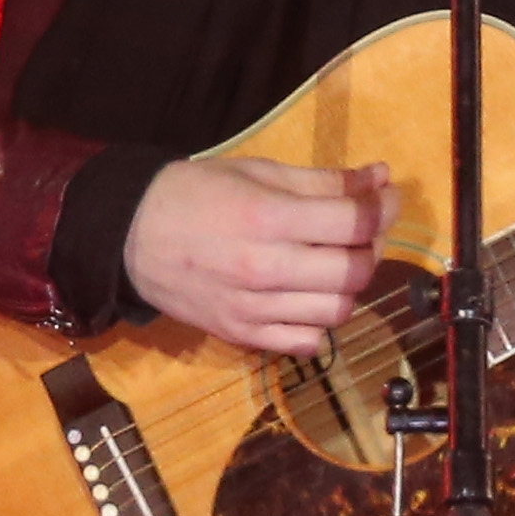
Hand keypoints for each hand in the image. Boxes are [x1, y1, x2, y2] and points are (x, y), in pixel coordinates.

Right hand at [122, 157, 398, 353]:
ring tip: (335, 263)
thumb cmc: (194, 194)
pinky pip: (305, 343)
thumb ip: (323, 180)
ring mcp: (253, 307)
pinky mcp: (241, 334)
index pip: (353, 222)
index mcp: (268, 218)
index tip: (386, 196)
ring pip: (337, 310)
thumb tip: (380, 178)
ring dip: (349, 286)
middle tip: (361, 231)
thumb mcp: (258, 173)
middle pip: (354, 270)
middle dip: (371, 246)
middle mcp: (264, 268)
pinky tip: (310, 297)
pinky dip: (320, 323)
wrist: (128, 236)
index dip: (383, 208)